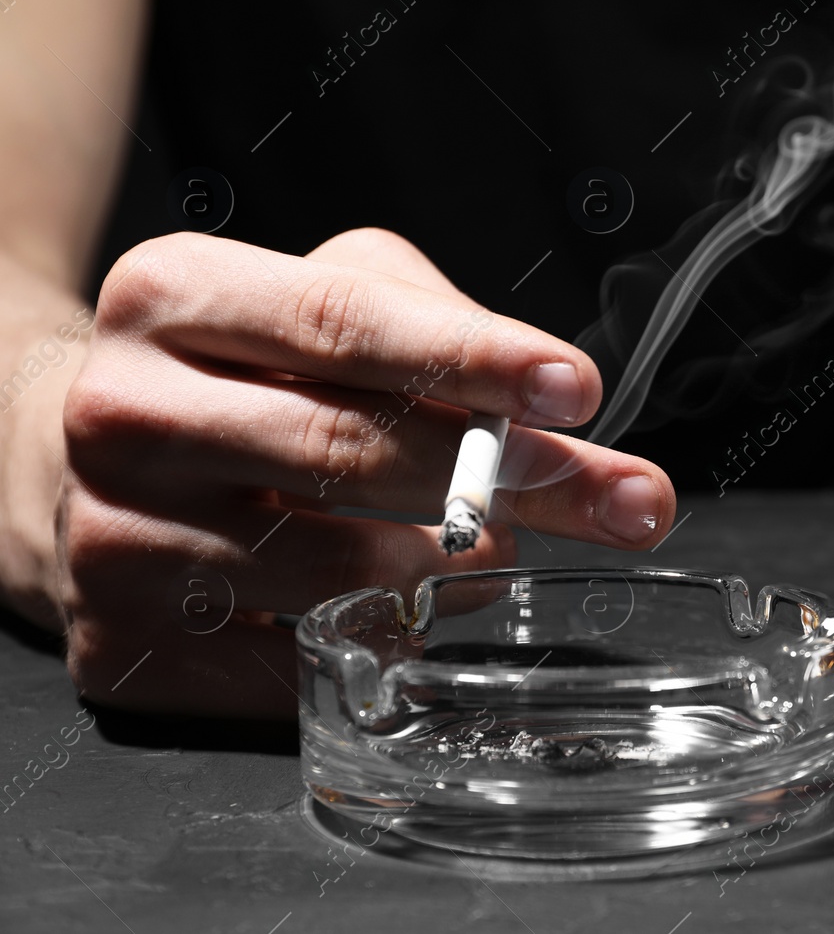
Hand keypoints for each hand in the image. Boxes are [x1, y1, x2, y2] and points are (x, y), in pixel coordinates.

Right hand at [58, 228, 674, 717]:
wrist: (77, 467)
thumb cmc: (249, 373)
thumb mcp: (331, 303)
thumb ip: (447, 333)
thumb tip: (566, 421)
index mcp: (172, 294)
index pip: (345, 324)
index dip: (474, 360)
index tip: (576, 390)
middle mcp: (122, 412)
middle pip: (348, 449)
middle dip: (511, 481)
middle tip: (629, 504)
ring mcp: (111, 539)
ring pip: (341, 573)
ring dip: (442, 571)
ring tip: (451, 546)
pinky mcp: (120, 646)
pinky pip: (304, 666)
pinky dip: (379, 640)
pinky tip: (377, 603)